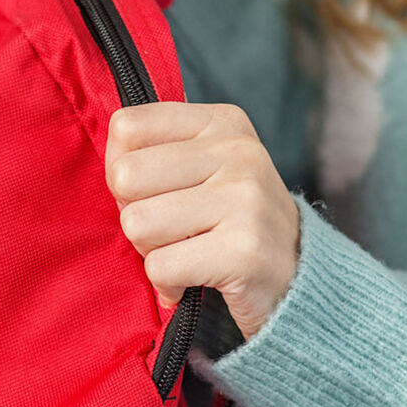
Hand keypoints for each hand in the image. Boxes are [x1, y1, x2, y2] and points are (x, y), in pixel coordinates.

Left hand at [104, 102, 299, 339]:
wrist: (298, 282)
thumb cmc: (233, 223)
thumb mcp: (205, 168)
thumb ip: (156, 152)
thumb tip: (107, 162)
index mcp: (222, 122)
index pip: (126, 127)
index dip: (122, 169)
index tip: (155, 193)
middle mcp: (238, 151)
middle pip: (125, 177)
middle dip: (134, 215)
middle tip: (171, 231)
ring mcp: (245, 198)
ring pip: (137, 224)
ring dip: (152, 252)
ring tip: (187, 253)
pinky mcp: (245, 250)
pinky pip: (160, 266)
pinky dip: (167, 284)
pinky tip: (194, 280)